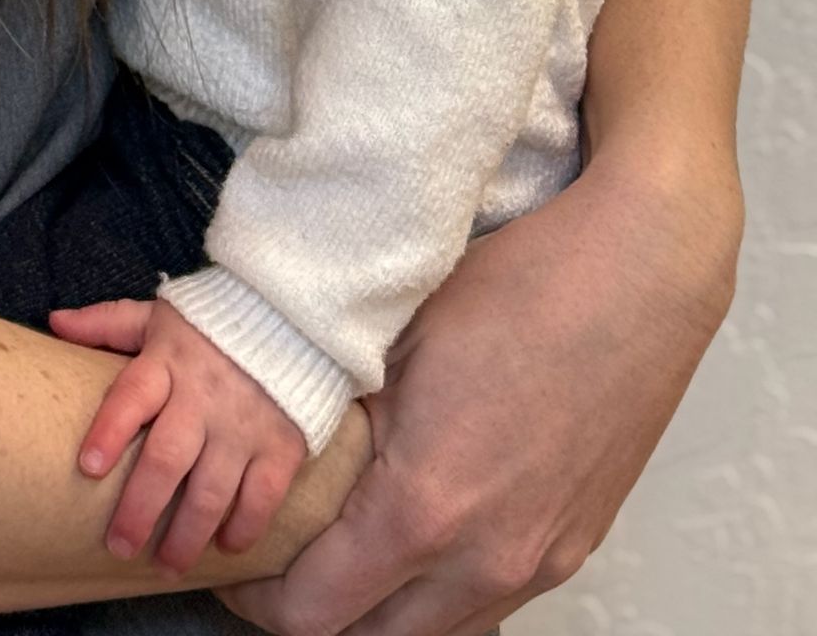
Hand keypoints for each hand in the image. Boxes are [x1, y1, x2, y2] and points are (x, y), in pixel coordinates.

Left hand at [49, 296, 308, 575]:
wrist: (290, 320)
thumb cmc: (210, 326)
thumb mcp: (158, 317)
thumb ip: (108, 323)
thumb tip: (55, 322)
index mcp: (168, 361)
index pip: (133, 395)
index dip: (110, 430)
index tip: (88, 467)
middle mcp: (205, 396)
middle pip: (167, 457)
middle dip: (141, 507)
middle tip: (119, 547)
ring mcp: (245, 424)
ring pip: (212, 489)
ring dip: (187, 534)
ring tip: (166, 566)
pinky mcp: (281, 444)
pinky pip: (263, 494)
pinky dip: (245, 525)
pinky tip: (226, 547)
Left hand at [216, 153, 741, 635]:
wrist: (639, 274)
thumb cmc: (520, 286)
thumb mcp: (393, 338)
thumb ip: (335, 414)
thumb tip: (284, 447)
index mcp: (424, 507)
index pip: (315, 611)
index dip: (258, 601)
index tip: (233, 570)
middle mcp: (485, 557)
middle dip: (312, 615)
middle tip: (278, 565)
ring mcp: (538, 560)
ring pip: (437, 635)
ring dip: (380, 612)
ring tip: (342, 556)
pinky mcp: (573, 546)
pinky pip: (490, 605)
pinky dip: (441, 595)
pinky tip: (419, 538)